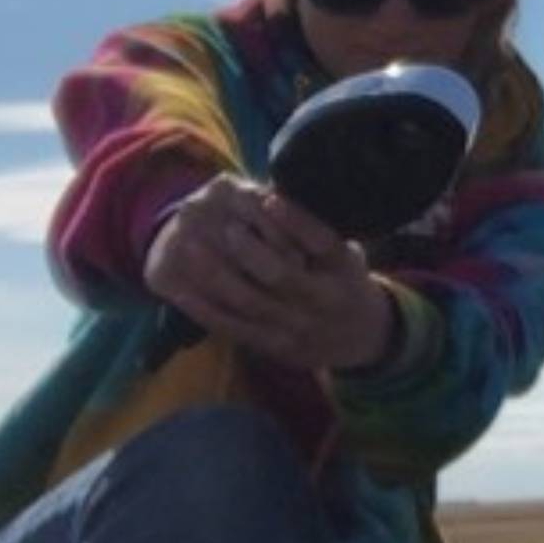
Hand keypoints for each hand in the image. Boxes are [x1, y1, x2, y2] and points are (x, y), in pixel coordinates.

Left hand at [145, 177, 393, 370]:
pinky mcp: (274, 347)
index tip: (267, 198)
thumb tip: (274, 195)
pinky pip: (233, 327)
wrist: (362, 338)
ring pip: (249, 302)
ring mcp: (297, 328)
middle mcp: (323, 301)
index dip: (295, 220)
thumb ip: (316, 231)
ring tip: (189, 246)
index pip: (321, 242)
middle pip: (281, 275)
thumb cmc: (345, 282)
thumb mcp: (347, 255)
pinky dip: (204, 309)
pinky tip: (181, 291)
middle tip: (223, 225)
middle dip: (248, 249)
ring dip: (216, 275)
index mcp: (344, 270)